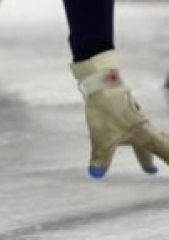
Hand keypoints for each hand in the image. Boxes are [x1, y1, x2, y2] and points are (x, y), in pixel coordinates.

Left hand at [70, 50, 168, 176]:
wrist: (102, 84)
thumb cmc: (107, 112)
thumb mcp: (101, 139)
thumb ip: (101, 157)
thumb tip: (96, 174)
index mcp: (146, 136)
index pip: (166, 153)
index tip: (165, 170)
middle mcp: (146, 127)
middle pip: (160, 146)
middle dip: (163, 159)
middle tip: (158, 171)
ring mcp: (138, 119)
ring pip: (149, 139)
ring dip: (148, 153)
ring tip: (148, 163)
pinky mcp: (128, 112)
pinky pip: (139, 130)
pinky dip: (141, 140)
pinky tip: (131, 137)